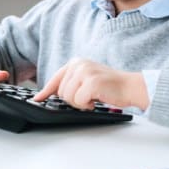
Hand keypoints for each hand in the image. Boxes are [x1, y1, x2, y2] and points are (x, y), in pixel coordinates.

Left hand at [33, 58, 148, 109]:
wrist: (131, 86)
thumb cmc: (110, 86)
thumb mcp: (87, 79)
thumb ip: (71, 83)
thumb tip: (51, 94)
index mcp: (76, 62)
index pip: (55, 78)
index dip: (45, 91)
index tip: (38, 99)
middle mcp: (78, 64)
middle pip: (61, 92)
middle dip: (72, 100)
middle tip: (87, 98)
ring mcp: (85, 72)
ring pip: (68, 97)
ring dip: (79, 104)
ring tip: (92, 98)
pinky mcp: (91, 82)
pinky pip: (79, 101)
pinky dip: (87, 105)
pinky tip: (96, 100)